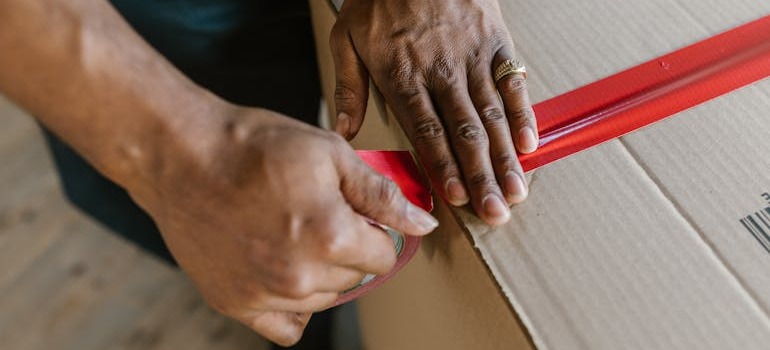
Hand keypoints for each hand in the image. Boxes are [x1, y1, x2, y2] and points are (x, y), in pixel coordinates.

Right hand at [127, 106, 437, 345]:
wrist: (181, 155)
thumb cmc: (254, 146)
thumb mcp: (330, 153)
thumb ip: (381, 194)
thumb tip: (422, 224)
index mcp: (332, 238)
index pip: (385, 255)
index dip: (376, 230)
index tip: (357, 214)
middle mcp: (301, 276)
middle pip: (356, 277)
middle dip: (350, 248)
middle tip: (320, 215)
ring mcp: (266, 295)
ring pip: (325, 299)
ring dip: (323, 273)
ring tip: (295, 234)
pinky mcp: (235, 303)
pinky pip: (286, 327)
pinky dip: (294, 306)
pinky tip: (285, 273)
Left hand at [331, 0, 537, 225]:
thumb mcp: (348, 37)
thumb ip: (348, 86)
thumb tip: (344, 132)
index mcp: (403, 75)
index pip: (426, 131)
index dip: (443, 166)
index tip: (456, 198)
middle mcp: (441, 72)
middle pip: (464, 132)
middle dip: (481, 176)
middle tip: (496, 211)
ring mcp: (472, 57)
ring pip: (491, 115)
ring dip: (505, 157)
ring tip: (516, 191)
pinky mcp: (495, 42)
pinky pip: (512, 82)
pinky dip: (524, 114)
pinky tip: (530, 145)